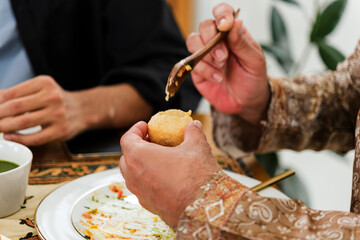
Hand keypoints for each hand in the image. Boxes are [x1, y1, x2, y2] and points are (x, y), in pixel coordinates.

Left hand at [0, 75, 84, 144]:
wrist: (82, 110)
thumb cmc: (57, 100)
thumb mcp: (40, 90)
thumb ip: (18, 93)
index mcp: (44, 83)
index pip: (12, 93)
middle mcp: (53, 97)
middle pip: (15, 107)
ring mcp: (58, 114)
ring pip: (23, 123)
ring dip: (5, 127)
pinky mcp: (61, 130)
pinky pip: (35, 137)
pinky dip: (19, 138)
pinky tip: (11, 137)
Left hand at [119, 120, 220, 228]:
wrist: (204, 209)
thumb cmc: (196, 175)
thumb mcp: (196, 147)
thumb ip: (192, 132)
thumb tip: (193, 125)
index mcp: (139, 157)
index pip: (127, 139)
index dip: (135, 130)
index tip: (145, 126)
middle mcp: (133, 176)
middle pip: (126, 157)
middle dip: (136, 147)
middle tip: (152, 141)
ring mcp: (140, 193)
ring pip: (132, 175)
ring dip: (140, 165)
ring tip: (159, 159)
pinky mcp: (148, 206)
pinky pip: (142, 189)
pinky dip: (148, 180)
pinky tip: (165, 177)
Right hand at [186, 3, 269, 124]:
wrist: (246, 102)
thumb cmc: (253, 78)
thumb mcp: (254, 60)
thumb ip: (242, 42)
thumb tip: (236, 22)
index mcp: (232, 33)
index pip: (222, 13)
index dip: (221, 14)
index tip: (225, 24)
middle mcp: (216, 40)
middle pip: (204, 25)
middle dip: (212, 39)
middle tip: (224, 57)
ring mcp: (205, 55)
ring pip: (193, 40)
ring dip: (206, 54)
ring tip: (220, 67)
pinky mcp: (196, 69)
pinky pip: (191, 63)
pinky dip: (204, 69)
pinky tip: (217, 78)